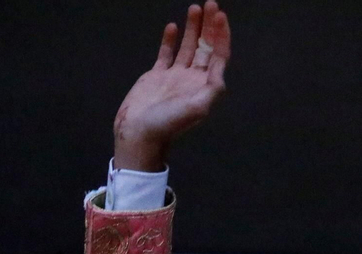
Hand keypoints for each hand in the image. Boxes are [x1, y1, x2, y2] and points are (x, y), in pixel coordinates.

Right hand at [112, 2, 230, 171]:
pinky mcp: (157, 76)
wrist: (139, 133)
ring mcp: (175, 77)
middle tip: (211, 4)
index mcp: (204, 86)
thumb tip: (221, 70)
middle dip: (210, 26)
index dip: (221, 35)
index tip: (220, 15)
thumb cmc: (167, 124)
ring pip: (188, 47)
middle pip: (206, 47)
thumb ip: (213, 88)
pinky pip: (166, 54)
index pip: (218, 55)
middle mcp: (193, 80)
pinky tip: (173, 27)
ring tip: (195, 8)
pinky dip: (170, 40)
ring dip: (193, 28)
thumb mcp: (197, 108)